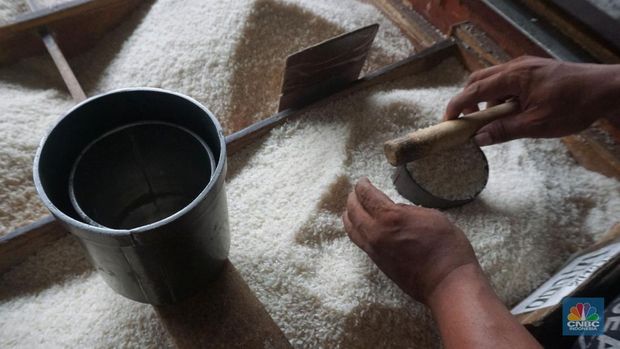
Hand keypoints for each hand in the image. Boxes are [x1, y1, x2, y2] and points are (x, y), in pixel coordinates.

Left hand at [342, 178, 477, 302]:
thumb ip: (409, 210)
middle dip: (353, 197)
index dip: (362, 185)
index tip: (363, 181)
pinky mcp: (377, 261)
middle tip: (357, 191)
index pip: (366, 195)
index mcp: (391, 217)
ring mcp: (374, 249)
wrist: (446, 283)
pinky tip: (360, 226)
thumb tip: (396, 209)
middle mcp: (376, 233)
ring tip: (353, 207)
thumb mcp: (433, 216)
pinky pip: (358, 241)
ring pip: (351, 228)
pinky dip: (355, 229)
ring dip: (349, 214)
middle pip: (353, 210)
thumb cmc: (447, 248)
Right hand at [444, 56, 619, 145]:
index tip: (448, 120)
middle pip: (479, 80)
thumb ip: (504, 130)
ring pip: (493, 81)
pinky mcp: (534, 71)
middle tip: (468, 122)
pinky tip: (512, 113)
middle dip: (468, 101)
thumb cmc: (575, 105)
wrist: (607, 90)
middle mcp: (517, 66)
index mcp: (515, 76)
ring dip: (487, 100)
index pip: (474, 89)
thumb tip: (479, 139)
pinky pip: (508, 82)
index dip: (457, 105)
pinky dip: (502, 97)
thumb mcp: (537, 124)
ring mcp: (526, 67)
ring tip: (496, 121)